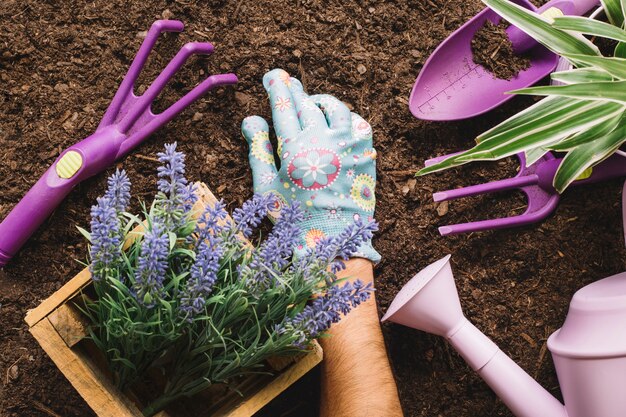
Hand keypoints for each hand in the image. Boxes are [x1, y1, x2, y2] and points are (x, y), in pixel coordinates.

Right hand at [241, 69, 379, 262]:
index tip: (273, 76)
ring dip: (320, 100)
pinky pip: (357, 122)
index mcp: (294, 149)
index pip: (283, 107)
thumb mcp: (267, 185)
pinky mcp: (365, 153)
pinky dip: (345, 117)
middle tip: (287, 82)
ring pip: (334, 107)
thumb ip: (258, 149)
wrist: (333, 241)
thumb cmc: (293, 217)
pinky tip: (336, 122)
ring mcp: (347, 146)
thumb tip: (251, 118)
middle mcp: (322, 141)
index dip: (277, 87)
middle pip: (307, 103)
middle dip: (294, 89)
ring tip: (311, 102)